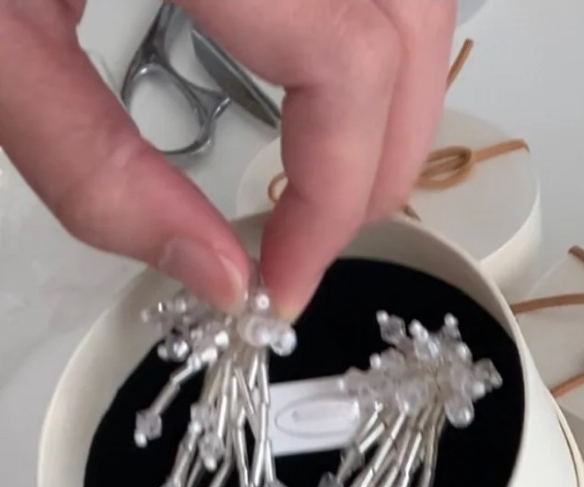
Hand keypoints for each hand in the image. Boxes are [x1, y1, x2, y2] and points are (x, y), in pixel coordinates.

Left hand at [0, 0, 456, 317]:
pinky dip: (376, 37)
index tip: (285, 275)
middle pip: (408, 29)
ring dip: (395, 98)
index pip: (346, 62)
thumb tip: (212, 270)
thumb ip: (91, 160)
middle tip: (312, 240)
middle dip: (380, 162)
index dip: (336, 193)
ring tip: (331, 175)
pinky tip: (328, 82)